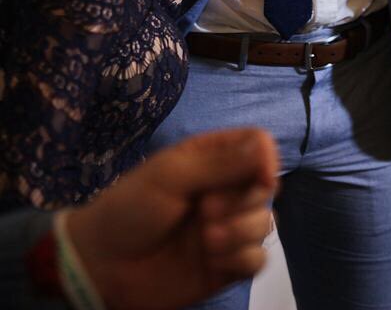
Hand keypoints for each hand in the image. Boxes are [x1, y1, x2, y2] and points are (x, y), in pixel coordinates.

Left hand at [65, 128, 277, 309]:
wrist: (103, 266)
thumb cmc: (130, 209)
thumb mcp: (171, 176)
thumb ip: (221, 163)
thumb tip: (266, 145)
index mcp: (212, 158)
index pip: (258, 145)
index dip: (266, 159)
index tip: (261, 177)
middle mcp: (225, 190)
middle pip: (265, 187)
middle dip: (242, 202)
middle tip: (205, 211)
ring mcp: (228, 227)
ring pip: (265, 223)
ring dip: (240, 232)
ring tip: (206, 240)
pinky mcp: (227, 264)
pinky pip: (258, 259)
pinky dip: (241, 259)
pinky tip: (213, 261)